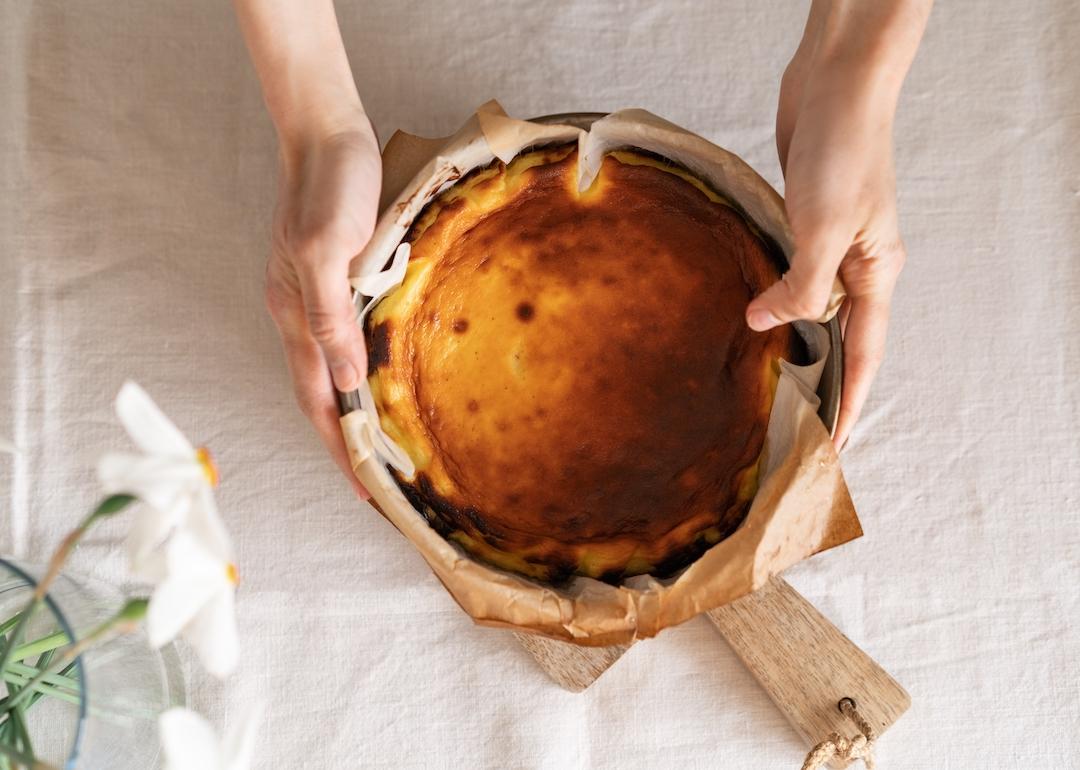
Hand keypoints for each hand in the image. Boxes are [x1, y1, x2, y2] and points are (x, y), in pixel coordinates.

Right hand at [264, 112, 380, 498]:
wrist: (327, 135)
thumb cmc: (332, 186)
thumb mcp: (328, 248)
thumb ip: (331, 314)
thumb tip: (346, 380)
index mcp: (295, 314)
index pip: (319, 399)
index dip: (340, 446)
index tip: (364, 490)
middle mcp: (299, 315)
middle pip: (319, 396)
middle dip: (342, 444)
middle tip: (373, 486)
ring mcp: (313, 299)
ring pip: (329, 372)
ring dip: (349, 413)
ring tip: (375, 448)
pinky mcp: (333, 282)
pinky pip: (341, 341)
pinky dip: (357, 374)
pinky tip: (376, 381)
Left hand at [747, 55, 906, 450]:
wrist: (836, 83)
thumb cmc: (845, 149)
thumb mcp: (826, 227)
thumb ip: (800, 284)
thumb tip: (764, 324)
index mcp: (877, 273)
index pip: (865, 355)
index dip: (852, 403)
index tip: (836, 447)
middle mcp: (858, 265)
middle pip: (840, 337)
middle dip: (821, 381)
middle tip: (793, 426)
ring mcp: (830, 243)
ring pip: (810, 306)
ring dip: (791, 340)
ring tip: (765, 384)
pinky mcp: (803, 222)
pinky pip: (789, 273)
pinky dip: (772, 297)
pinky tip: (748, 314)